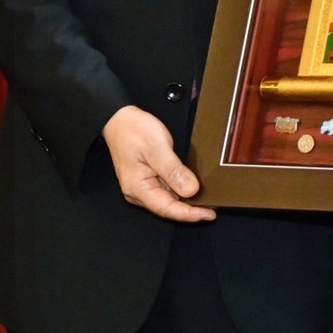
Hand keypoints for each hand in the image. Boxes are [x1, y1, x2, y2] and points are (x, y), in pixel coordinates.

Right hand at [102, 105, 215, 223]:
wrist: (119, 118)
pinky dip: (180, 189)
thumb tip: (191, 190)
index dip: (190, 214)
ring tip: (207, 199)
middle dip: (191, 209)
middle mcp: (139, 192)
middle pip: (168, 207)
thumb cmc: (133, 130)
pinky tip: (192, 186)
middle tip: (214, 207)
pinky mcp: (147, 178)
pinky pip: (166, 189)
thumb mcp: (157, 147)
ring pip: (168, 199)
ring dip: (186, 200)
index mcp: (138, 188)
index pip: (167, 209)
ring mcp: (143, 186)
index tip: (209, 214)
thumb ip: (174, 170)